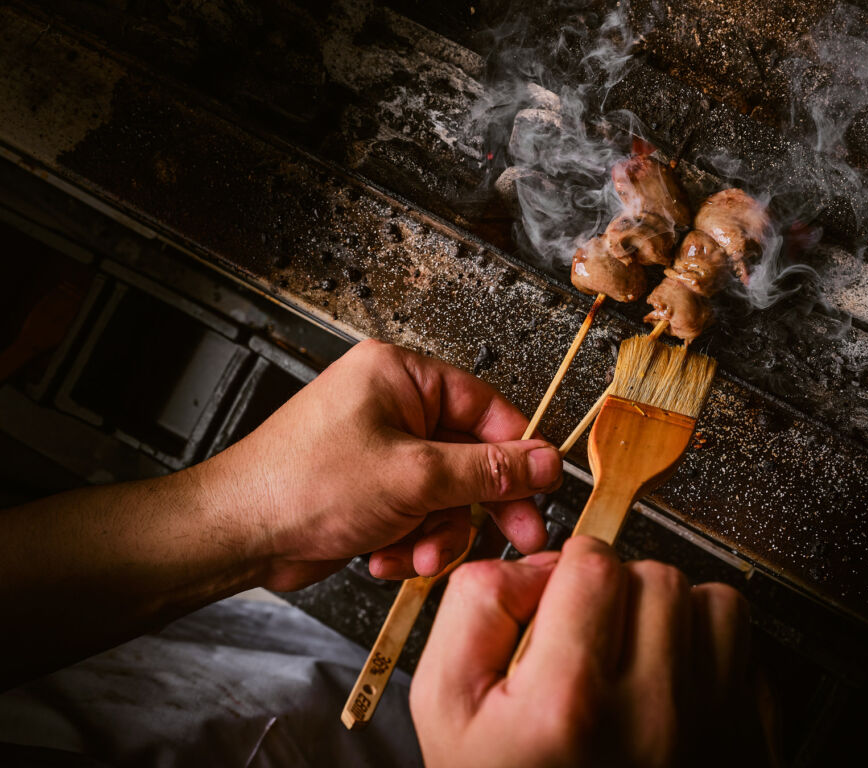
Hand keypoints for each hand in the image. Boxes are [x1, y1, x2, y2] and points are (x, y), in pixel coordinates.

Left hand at [197, 340, 561, 589]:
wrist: (238, 534)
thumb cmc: (303, 484)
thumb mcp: (416, 476)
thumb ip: (489, 470)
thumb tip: (545, 461)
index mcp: (400, 376)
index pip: (486, 406)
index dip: (519, 451)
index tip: (544, 487)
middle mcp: (392, 406)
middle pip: (469, 456)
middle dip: (480, 504)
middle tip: (518, 536)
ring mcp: (381, 450)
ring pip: (446, 495)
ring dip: (440, 532)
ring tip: (419, 555)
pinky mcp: (371, 489)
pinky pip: (418, 515)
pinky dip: (411, 542)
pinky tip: (386, 556)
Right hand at [410, 537, 750, 767]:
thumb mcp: (447, 709)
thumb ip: (477, 610)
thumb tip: (541, 566)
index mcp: (568, 705)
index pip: (594, 565)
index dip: (570, 571)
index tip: (562, 601)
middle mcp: (652, 720)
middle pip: (657, 577)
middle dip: (621, 593)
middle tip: (594, 640)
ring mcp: (713, 738)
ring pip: (713, 605)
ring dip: (674, 618)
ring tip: (638, 660)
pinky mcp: (752, 750)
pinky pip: (750, 657)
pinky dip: (711, 659)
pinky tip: (673, 691)